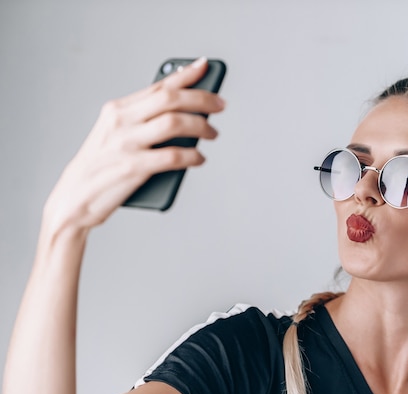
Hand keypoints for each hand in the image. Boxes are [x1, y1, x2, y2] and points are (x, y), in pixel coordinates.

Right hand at [44, 57, 224, 233]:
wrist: (74, 199)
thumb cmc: (101, 167)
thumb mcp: (116, 136)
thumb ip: (144, 123)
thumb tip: (187, 118)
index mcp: (117, 110)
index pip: (158, 86)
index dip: (185, 75)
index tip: (205, 67)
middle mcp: (121, 121)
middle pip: (170, 99)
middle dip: (202, 99)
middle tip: (221, 105)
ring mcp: (126, 144)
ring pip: (175, 123)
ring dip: (201, 127)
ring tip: (212, 133)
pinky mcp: (132, 167)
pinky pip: (173, 156)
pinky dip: (192, 156)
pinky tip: (200, 158)